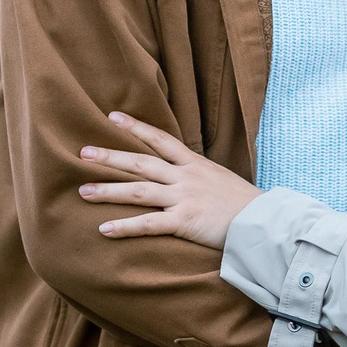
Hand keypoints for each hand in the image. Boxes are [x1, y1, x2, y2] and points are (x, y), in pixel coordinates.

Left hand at [77, 113, 260, 250]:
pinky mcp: (184, 221)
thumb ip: (199, 176)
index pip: (161, 139)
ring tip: (83, 191)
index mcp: (194, 164)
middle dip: (110, 158)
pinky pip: (149, 224)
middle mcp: (185, 177)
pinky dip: (125, 226)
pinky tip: (104, 229)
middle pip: (141, 163)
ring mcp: (184, 198)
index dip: (136, 128)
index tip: (112, 117)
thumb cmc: (244, 204)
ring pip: (138, 191)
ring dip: (108, 191)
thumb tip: (184, 175)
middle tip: (83, 153)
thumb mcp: (220, 179)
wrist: (263, 221)